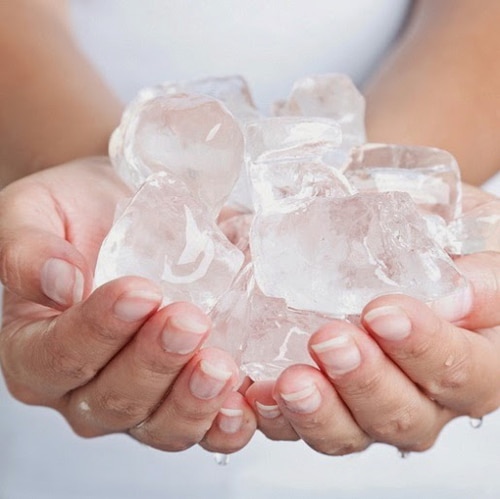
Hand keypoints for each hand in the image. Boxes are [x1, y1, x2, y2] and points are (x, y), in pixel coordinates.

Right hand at [0, 157, 255, 453]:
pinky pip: (207, 428)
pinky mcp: (188, 393)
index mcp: (37, 349)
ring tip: (219, 364)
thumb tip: (56, 282)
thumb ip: (28, 247)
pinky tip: (245, 399)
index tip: (139, 293)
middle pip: (114, 400)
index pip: (57, 357)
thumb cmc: (79, 214)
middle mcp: (86, 386)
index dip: (98, 331)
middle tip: (188, 322)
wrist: (129, 213)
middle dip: (155, 363)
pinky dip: (228, 423)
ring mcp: (142, 398)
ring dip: (193, 400)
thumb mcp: (36, 212)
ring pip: (162, 425)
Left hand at [246, 185, 499, 454]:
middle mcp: (422, 395)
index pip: (466, 373)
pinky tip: (259, 392)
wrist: (387, 246)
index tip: (383, 312)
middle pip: (405, 416)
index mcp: (471, 359)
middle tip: (330, 340)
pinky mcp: (322, 403)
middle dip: (364, 381)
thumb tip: (457, 296)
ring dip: (319, 411)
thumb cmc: (434, 244)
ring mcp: (367, 405)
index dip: (427, 349)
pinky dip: (276, 415)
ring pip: (350, 433)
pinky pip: (298, 426)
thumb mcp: (468, 243)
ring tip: (292, 381)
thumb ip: (476, 272)